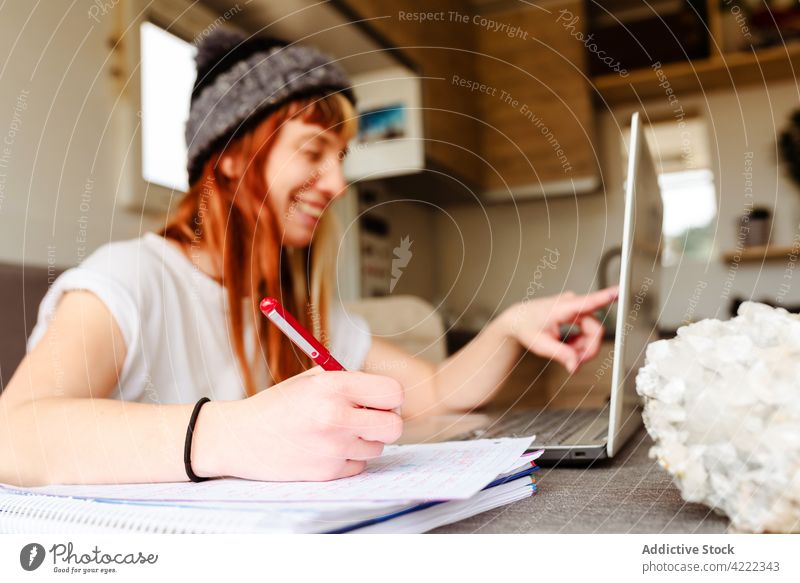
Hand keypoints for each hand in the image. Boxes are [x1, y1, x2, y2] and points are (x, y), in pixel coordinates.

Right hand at [195, 367, 403, 480]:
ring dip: (365, 439)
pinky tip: (325, 448)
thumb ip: (350, 383)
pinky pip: (359, 465)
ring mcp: (332, 448)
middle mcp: (335, 416)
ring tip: (337, 431)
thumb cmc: (279, 404)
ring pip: (378, 447)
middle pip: (394, 425)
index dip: (390, 396)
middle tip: (370, 417)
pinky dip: (348, 458)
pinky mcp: (327, 472)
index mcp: (333, 386)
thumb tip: (386, 394)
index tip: (379, 399)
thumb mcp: (312, 380)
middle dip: (387, 421)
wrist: (241, 438)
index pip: (393, 392)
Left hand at [500, 286, 618, 373]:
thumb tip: (575, 366)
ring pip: (593, 333)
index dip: (607, 297)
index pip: (590, 302)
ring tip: (566, 353)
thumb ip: (560, 355)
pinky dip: (580, 344)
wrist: (517, 320)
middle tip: (574, 363)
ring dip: (583, 348)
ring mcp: (576, 309)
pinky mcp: (577, 315)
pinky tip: (567, 346)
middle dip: (588, 349)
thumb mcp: (541, 344)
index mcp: (564, 307)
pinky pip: (587, 333)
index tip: (620, 291)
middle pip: (596, 330)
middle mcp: (573, 304)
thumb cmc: (526, 327)